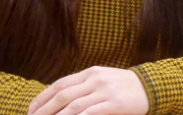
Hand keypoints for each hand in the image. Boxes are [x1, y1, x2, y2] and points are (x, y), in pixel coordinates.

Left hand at [27, 66, 149, 114]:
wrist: (151, 86)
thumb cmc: (124, 86)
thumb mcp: (103, 79)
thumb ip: (84, 86)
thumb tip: (61, 98)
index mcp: (90, 73)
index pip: (60, 84)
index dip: (43, 97)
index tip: (31, 109)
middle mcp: (95, 80)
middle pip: (63, 95)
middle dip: (45, 109)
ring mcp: (104, 91)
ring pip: (74, 106)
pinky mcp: (114, 104)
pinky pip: (91, 113)